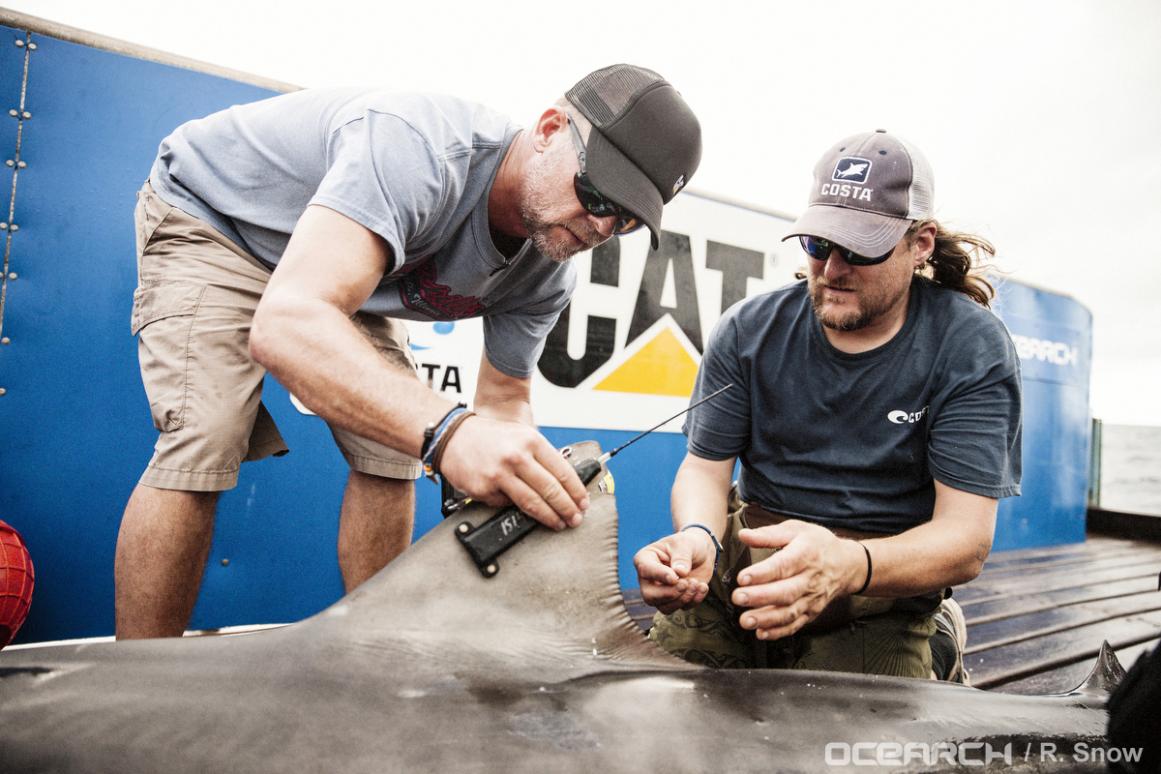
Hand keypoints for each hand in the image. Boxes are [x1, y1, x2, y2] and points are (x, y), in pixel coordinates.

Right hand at [437, 415, 588, 530]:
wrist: (452, 436)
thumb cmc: (488, 437)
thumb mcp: (520, 436)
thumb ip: (540, 457)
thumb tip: (562, 483)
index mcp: (530, 441)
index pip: (562, 471)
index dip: (576, 491)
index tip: (583, 502)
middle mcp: (516, 457)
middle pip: (551, 490)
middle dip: (567, 508)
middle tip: (575, 519)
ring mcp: (499, 474)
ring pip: (532, 503)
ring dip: (549, 517)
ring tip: (559, 523)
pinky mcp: (484, 489)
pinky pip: (506, 505)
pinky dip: (515, 508)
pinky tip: (521, 510)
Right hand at [633, 528, 717, 613]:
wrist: (702, 552)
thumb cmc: (688, 544)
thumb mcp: (685, 544)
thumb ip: (682, 557)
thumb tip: (680, 572)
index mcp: (645, 559)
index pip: (645, 571)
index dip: (660, 576)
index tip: (675, 577)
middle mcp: (649, 579)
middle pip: (650, 597)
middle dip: (670, 594)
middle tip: (686, 583)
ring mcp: (661, 592)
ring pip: (665, 607)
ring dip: (683, 599)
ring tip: (697, 583)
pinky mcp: (676, 600)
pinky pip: (681, 608)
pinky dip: (694, 600)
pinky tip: (702, 586)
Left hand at [729, 520, 865, 640]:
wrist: (848, 564)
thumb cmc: (818, 544)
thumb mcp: (796, 530)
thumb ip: (768, 534)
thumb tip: (743, 535)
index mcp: (806, 554)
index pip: (783, 565)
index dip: (762, 573)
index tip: (742, 577)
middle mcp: (810, 579)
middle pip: (786, 592)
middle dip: (760, 597)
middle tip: (738, 598)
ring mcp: (812, 599)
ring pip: (789, 612)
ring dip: (766, 619)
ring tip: (745, 620)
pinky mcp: (812, 612)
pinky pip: (795, 625)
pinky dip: (778, 632)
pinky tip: (761, 633)